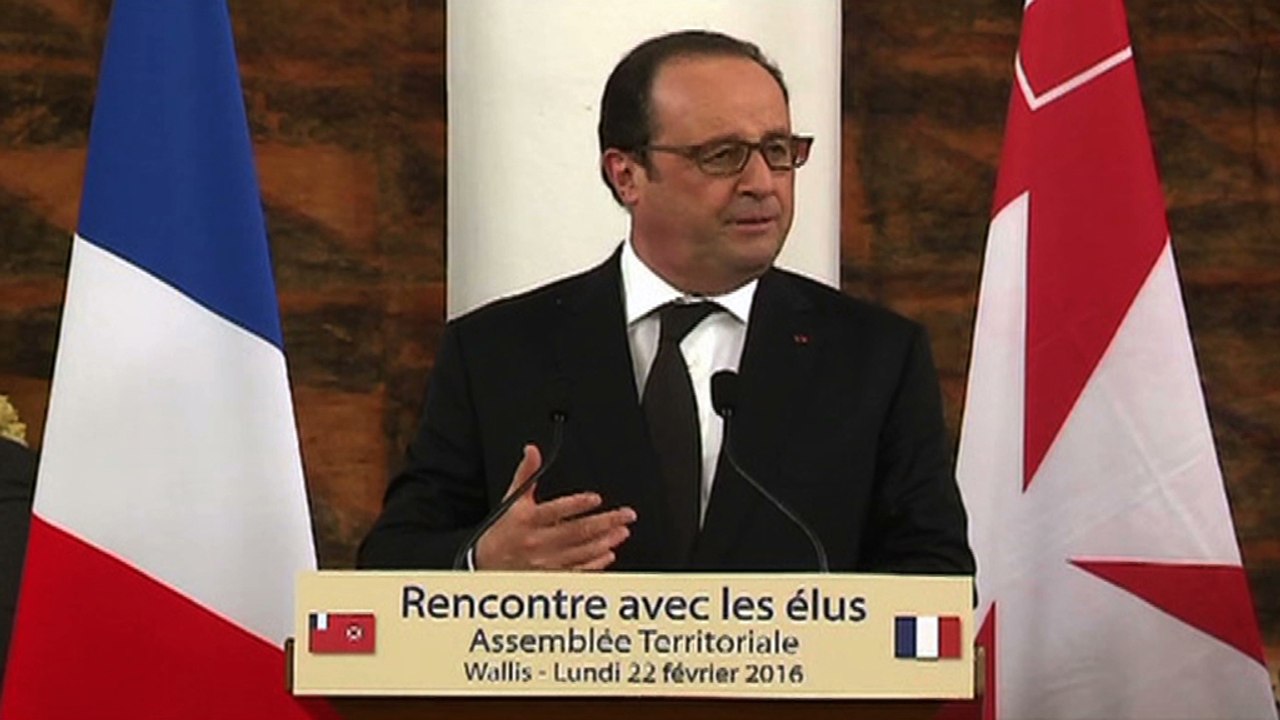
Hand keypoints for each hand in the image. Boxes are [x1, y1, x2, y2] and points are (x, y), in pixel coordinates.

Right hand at [474, 444, 636, 570]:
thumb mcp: (510, 501)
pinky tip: (608, 553)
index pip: (555, 510)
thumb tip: (532, 451)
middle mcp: (538, 542)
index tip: (597, 498)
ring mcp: (546, 562)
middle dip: (605, 522)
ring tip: (622, 531)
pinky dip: (595, 564)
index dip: (577, 504)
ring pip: (581, 552)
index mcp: (528, 520)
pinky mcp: (551, 576)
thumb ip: (525, 475)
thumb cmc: (502, 532)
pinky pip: (577, 571)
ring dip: (605, 541)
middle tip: (626, 515)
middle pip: (576, 531)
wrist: (485, 566)